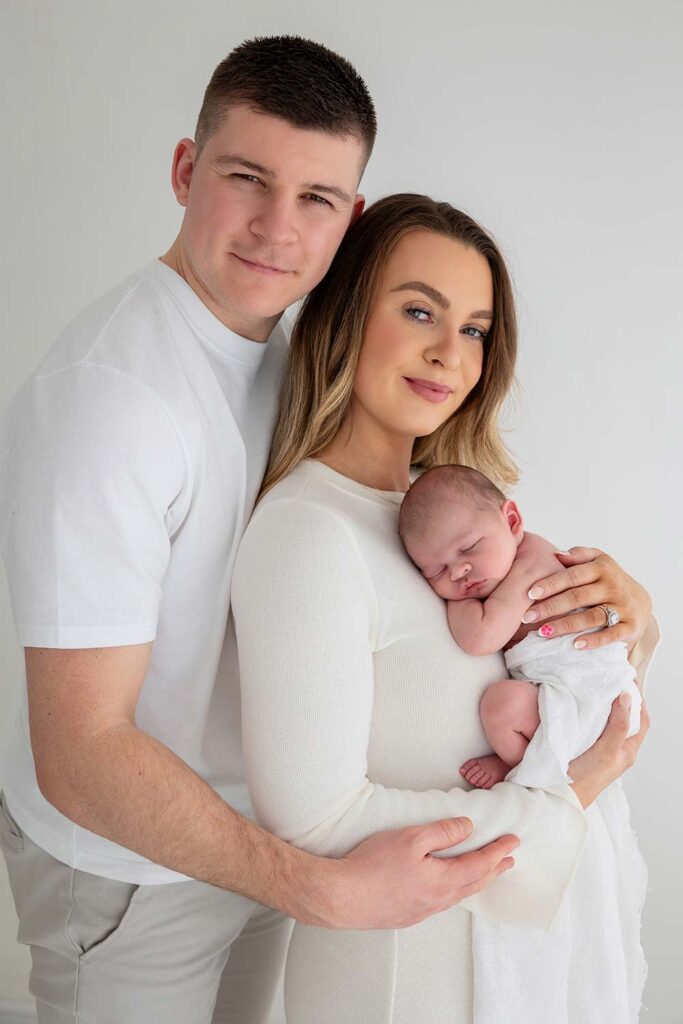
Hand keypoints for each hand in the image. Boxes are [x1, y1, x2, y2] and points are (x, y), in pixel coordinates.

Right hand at [324, 818, 518, 929]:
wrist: (342, 898)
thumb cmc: (371, 868)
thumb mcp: (411, 838)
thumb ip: (442, 832)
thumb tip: (467, 828)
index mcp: (442, 881)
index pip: (479, 864)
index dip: (498, 851)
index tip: (513, 842)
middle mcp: (437, 900)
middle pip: (474, 883)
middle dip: (494, 869)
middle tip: (509, 861)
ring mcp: (422, 911)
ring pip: (459, 895)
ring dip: (476, 881)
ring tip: (484, 873)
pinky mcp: (407, 915)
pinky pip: (442, 902)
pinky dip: (456, 891)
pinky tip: (448, 887)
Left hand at [524, 547, 651, 650]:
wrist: (641, 600)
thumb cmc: (609, 580)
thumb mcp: (598, 560)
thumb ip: (579, 555)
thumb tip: (557, 555)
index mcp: (602, 567)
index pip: (572, 575)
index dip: (551, 584)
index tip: (530, 593)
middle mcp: (613, 586)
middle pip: (578, 597)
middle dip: (550, 607)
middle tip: (527, 617)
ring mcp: (623, 606)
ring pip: (592, 616)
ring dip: (566, 625)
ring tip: (543, 632)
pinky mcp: (631, 626)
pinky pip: (611, 634)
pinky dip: (594, 640)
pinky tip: (576, 645)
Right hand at [569, 693, 649, 807]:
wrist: (561, 795)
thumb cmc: (586, 779)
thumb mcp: (606, 750)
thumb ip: (618, 726)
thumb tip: (627, 698)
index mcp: (628, 751)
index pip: (642, 721)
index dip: (639, 701)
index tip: (628, 683)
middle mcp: (617, 750)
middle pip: (627, 720)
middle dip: (622, 701)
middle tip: (611, 683)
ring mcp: (602, 750)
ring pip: (610, 723)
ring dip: (607, 708)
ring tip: (598, 692)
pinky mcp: (587, 749)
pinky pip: (595, 728)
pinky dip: (593, 716)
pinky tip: (584, 709)